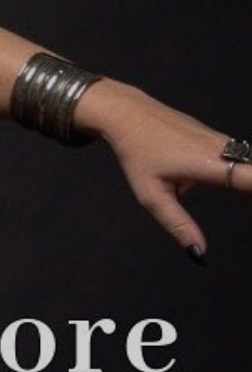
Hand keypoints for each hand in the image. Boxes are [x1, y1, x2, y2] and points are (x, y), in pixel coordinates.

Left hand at [85, 83, 248, 260]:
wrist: (132, 116)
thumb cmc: (139, 157)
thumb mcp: (151, 197)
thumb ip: (178, 226)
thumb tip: (200, 255)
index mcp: (211, 165)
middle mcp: (227, 151)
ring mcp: (227, 144)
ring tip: (251, 202)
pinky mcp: (224, 142)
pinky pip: (250, 160)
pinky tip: (250, 192)